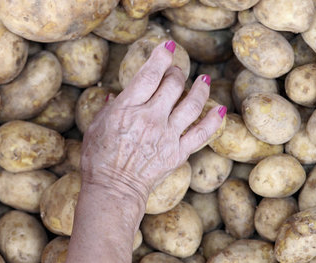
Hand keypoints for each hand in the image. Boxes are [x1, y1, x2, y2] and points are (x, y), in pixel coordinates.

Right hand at [81, 41, 225, 203]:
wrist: (113, 189)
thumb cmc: (99, 159)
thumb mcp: (96, 127)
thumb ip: (109, 107)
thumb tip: (116, 94)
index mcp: (127, 108)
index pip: (149, 74)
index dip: (161, 56)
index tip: (168, 46)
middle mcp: (150, 117)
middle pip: (172, 84)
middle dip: (176, 72)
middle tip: (176, 71)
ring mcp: (167, 135)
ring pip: (191, 104)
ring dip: (199, 89)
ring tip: (203, 80)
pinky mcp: (178, 152)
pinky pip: (202, 133)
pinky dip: (213, 120)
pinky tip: (220, 109)